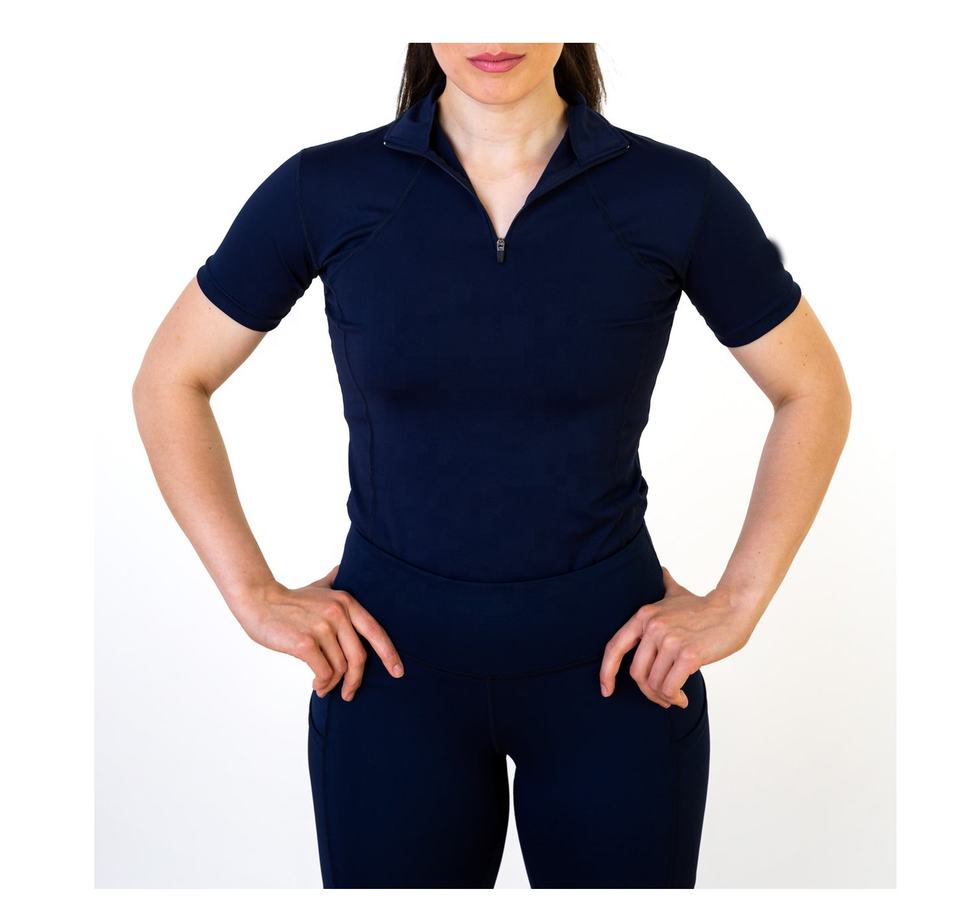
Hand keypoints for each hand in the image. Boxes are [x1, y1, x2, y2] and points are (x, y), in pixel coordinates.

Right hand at [238, 564, 403, 700]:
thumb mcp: (319, 587)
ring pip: (339, 668)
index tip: (398, 671)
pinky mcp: (304, 643)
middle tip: (349, 693)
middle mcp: (337, 613)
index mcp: (346, 602)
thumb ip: (335, 581)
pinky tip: (316, 685)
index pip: (375, 631)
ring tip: (323, 686)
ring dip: (332, 683)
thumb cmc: (289, 600)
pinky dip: (322, 683)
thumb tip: (345, 569)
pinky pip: (323, 673)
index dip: (389, 653)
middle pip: (359, 657)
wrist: (258, 602)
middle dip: (356, 680)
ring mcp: (321, 628)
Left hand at [598, 566, 757, 707]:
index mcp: (644, 616)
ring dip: (664, 697)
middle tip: (662, 697)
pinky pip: (670, 687)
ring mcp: (670, 640)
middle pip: (636, 673)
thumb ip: (665, 585)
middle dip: (647, 691)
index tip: (606, 690)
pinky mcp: (688, 655)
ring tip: (676, 697)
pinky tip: (683, 699)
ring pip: (655, 683)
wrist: (733, 608)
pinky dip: (675, 698)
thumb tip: (661, 571)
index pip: (614, 647)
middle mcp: (653, 627)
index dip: (606, 672)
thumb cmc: (705, 607)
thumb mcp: (677, 593)